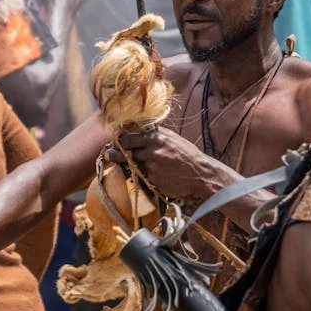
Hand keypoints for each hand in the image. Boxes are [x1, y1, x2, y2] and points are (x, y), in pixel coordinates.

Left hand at [107, 127, 228, 200]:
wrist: (200, 173)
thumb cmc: (186, 154)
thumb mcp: (172, 139)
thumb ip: (155, 134)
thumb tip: (138, 129)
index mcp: (156, 138)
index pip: (128, 137)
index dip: (120, 140)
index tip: (116, 142)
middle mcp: (151, 151)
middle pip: (124, 152)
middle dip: (115, 154)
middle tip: (109, 154)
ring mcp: (151, 167)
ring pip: (130, 166)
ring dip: (125, 165)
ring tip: (122, 165)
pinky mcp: (152, 181)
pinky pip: (140, 178)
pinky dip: (139, 176)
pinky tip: (144, 175)